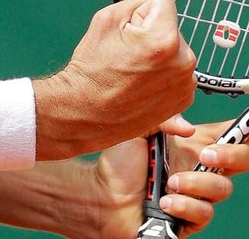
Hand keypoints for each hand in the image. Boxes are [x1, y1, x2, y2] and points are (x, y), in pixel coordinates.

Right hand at [34, 0, 196, 159]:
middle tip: (128, 54)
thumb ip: (135, 4)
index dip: (141, 14)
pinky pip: (177, 71)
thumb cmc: (93, 68)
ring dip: (159, 54)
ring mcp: (185, 84)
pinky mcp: (184, 99)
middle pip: (170, 28)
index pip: (164, 3)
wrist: (87, 110)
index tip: (129, 32)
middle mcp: (183, 62)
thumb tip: (152, 6)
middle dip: (152, 34)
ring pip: (175, 50)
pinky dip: (162, 73)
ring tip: (133, 70)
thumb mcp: (106, 19)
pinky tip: (141, 82)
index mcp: (165, 39)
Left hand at [92, 121, 248, 238]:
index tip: (243, 128)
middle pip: (238, 162)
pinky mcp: (189, 218)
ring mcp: (195, 194)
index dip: (238, 132)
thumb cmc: (118, 163)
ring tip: (170, 181)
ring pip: (222, 188)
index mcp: (188, 146)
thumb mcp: (137, 129)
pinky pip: (204, 212)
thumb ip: (162, 119)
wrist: (102, 196)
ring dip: (196, 183)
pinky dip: (185, 205)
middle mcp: (196, 169)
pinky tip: (166, 201)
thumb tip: (188, 128)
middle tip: (208, 153)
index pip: (223, 135)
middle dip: (233, 154)